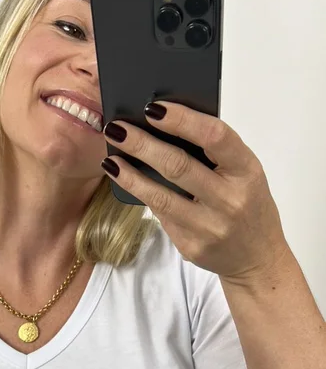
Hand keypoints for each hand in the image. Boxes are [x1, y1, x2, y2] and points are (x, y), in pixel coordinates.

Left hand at [103, 100, 290, 284]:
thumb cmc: (248, 205)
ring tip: (111, 159)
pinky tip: (128, 183)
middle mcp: (229, 200)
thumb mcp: (245, 174)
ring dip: (130, 175)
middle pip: (178, 166)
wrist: (257, 259)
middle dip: (142, 145)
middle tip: (116, 129)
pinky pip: (161, 216)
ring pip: (160, 196)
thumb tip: (166, 127)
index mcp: (246, 171)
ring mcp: (209, 227)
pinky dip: (143, 197)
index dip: (182, 120)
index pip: (214, 137)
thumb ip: (216, 154)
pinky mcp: (191, 246)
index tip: (153, 108)